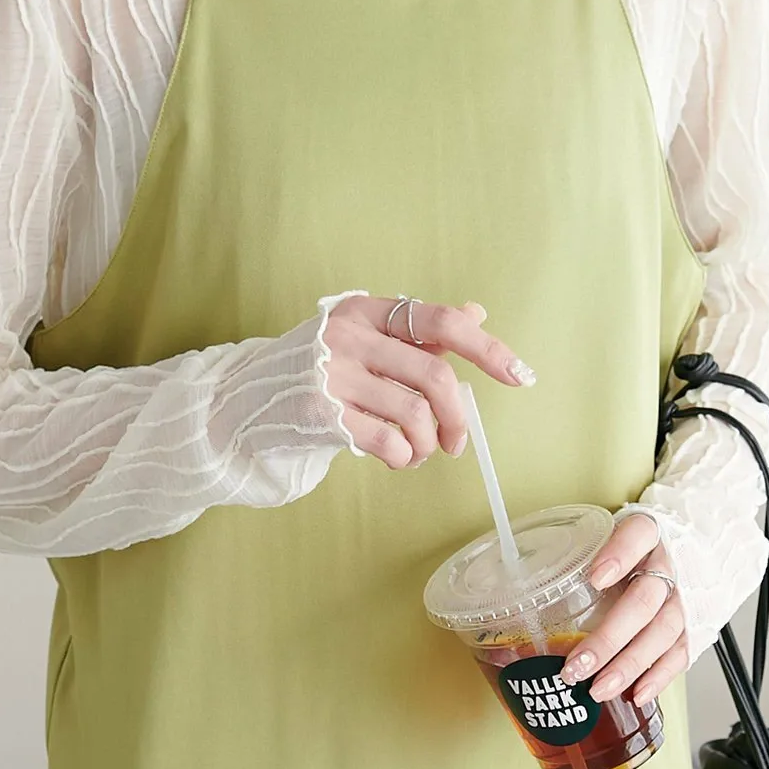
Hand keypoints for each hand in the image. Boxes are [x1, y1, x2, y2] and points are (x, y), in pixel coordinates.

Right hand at [323, 295, 535, 470]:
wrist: (248, 400)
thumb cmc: (321, 368)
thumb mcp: (366, 338)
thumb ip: (418, 331)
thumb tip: (476, 313)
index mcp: (368, 311)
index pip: (440, 322)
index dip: (486, 349)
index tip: (519, 375)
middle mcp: (350, 336)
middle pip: (434, 374)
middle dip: (457, 415)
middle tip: (457, 442)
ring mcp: (333, 374)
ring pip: (414, 413)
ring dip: (429, 443)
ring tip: (420, 451)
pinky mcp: (321, 413)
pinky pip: (388, 440)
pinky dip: (405, 456)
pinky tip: (398, 457)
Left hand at [559, 513, 689, 707]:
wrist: (685, 553)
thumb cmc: (635, 549)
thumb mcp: (607, 535)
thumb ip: (576, 553)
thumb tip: (516, 578)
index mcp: (648, 533)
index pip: (637, 535)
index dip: (619, 555)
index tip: (595, 578)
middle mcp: (669, 565)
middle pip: (644, 599)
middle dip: (610, 637)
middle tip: (578, 664)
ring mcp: (684, 598)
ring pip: (662, 632)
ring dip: (628, 665)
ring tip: (598, 688)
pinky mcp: (693, 626)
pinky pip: (679, 654)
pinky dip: (657, 677)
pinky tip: (635, 694)